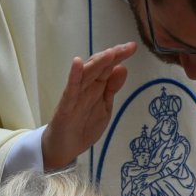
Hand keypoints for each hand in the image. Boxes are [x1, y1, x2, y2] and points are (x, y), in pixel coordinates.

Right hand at [42, 42, 136, 169]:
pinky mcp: (66, 106)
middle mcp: (86, 87)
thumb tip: (123, 68)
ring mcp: (75, 95)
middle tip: (127, 47)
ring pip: (87, 75)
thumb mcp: (104, 107)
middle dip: (113, 56)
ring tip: (109, 53)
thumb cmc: (83, 126)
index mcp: (96, 87)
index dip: (119, 57)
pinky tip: (78, 63)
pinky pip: (71, 89)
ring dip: (97, 63)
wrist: (64, 148)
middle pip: (99, 67)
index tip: (132, 47)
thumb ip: (112, 89)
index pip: (108, 67)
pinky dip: (74, 76)